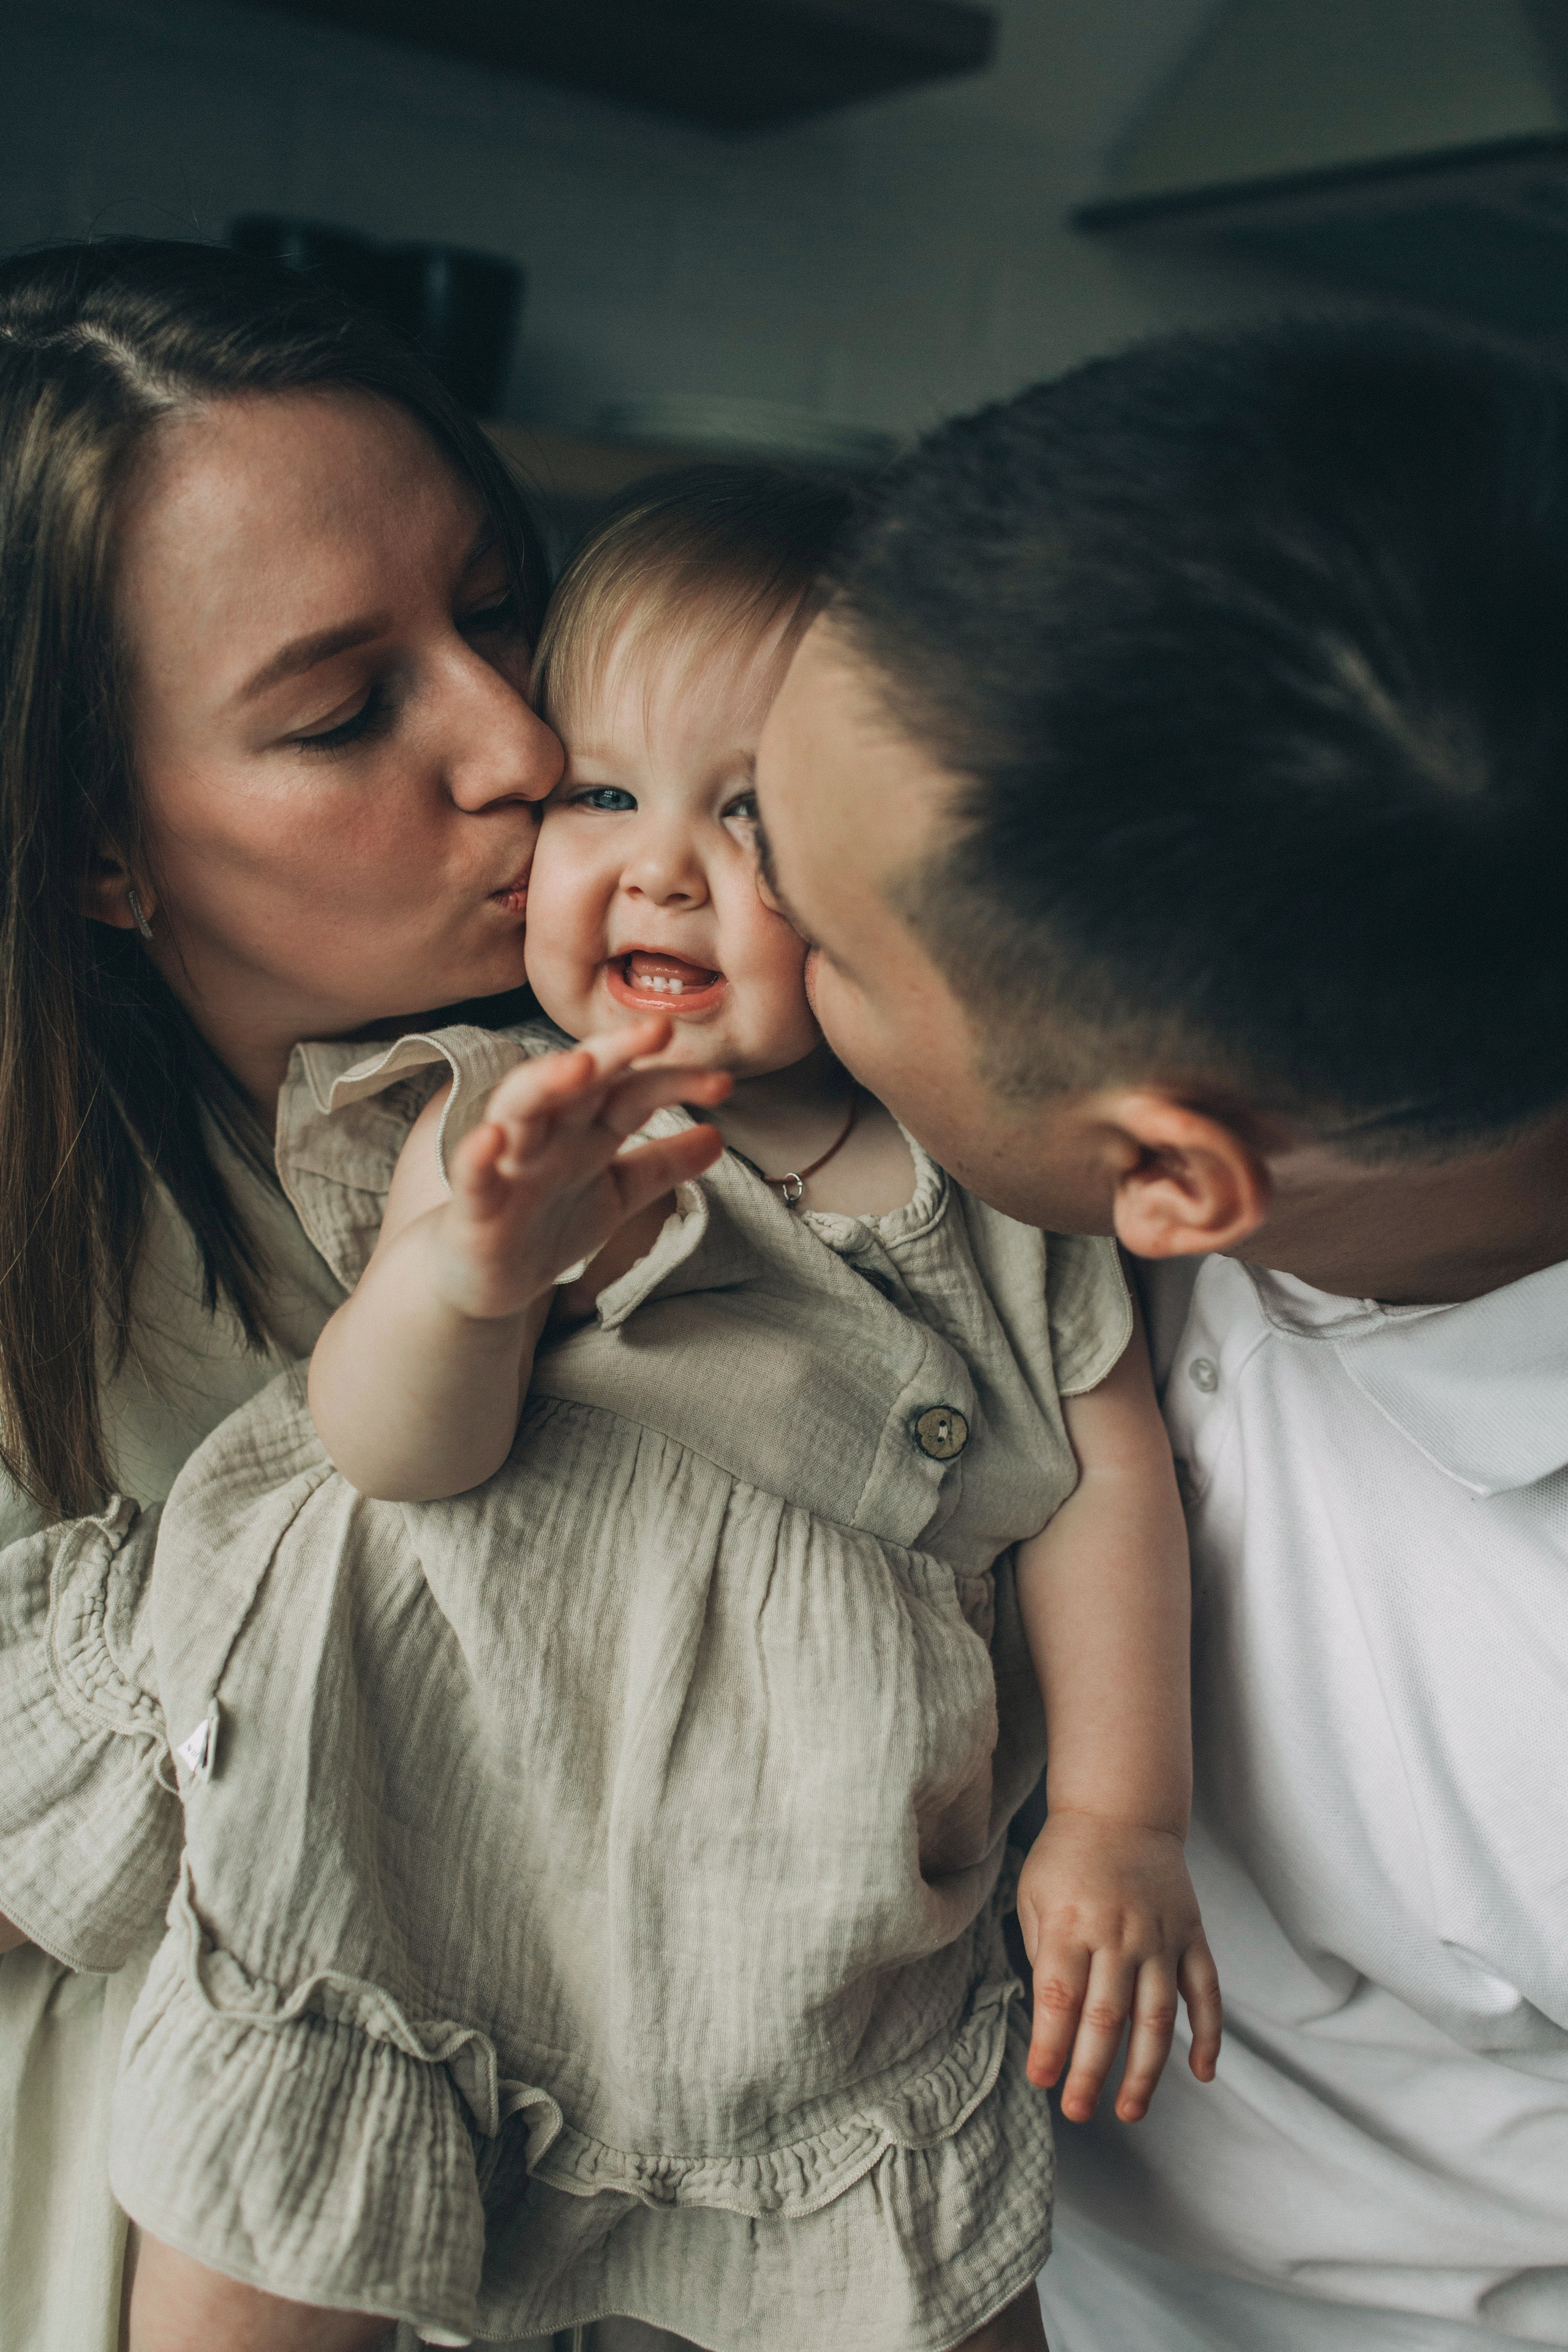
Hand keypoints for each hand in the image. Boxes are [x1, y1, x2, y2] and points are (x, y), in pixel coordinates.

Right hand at [432, 1016, 728, 1321]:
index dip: (674, 1082)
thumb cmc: (549, 1224)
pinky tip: (491, 1138)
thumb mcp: (617, 1194)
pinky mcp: (475, 1205)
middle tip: (658, 1029)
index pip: (632, 1091)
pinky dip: (479, 1156)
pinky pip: (473, 1175)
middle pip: (578, 1082)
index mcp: (584, 1129)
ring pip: (520, 1111)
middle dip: (614, 1052)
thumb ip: (662, 1165)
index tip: (722, 1083)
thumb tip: (718, 1136)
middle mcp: (547, 1135)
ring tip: (578, 1064)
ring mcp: (508, 1165)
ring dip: (546, 1083)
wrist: (483, 1279)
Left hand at [1015, 1808, 1221, 2123]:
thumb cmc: (1067, 1858)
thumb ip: (1043, 1956)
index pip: (1060, 1997)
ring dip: (1145, 2071)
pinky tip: (1201, 2073)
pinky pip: (1206, 1991)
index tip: (1042, 2081)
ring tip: (1130, 2112)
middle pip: (1106, 2017)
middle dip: (1091, 2073)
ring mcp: (1161, 1936)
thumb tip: (1051, 2020)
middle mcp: (1119, 1934)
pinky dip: (1209, 2034)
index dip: (1051, 2045)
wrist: (1122, 1809)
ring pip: (1157, 2016)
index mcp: (1071, 1924)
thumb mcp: (1035, 1897)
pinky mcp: (1191, 1935)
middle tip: (1077, 2112)